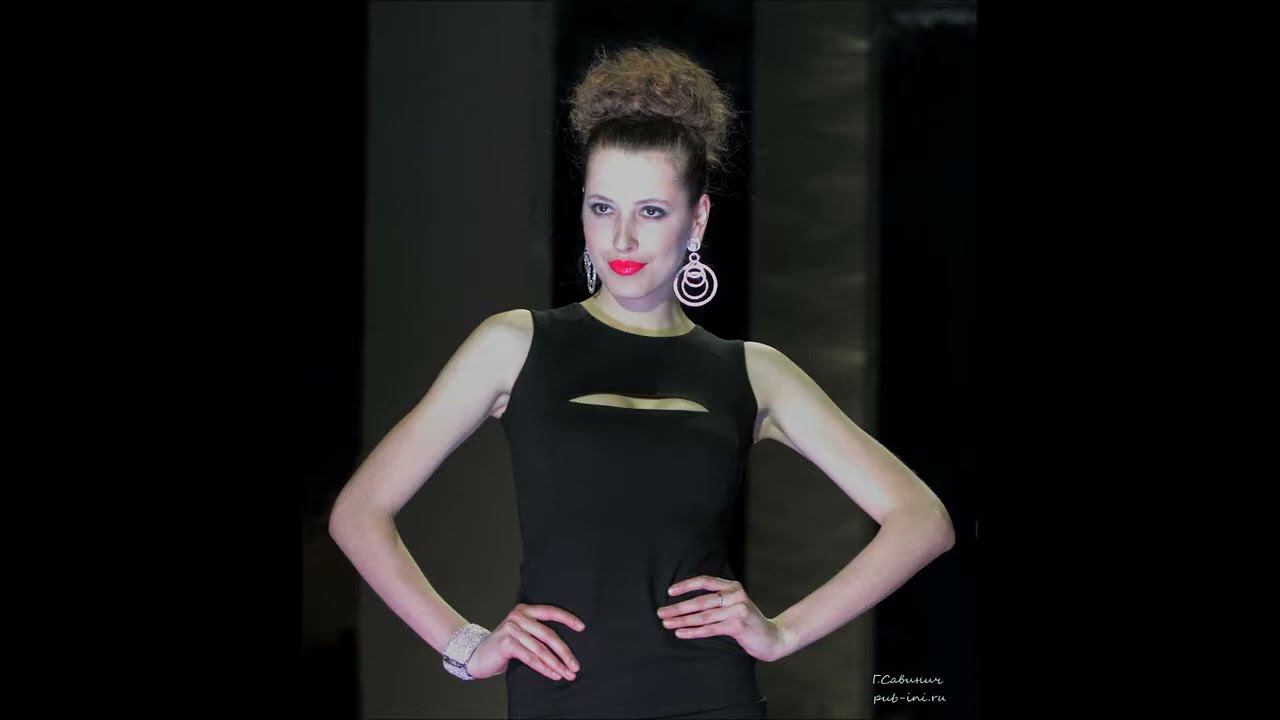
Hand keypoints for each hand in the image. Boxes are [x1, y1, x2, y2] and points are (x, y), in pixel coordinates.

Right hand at [463, 604, 585, 680]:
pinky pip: (530, 657)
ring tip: (567, 673)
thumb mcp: (520, 633)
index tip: (582, 628)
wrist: (478, 655)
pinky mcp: (507, 643)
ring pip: (541, 649)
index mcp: (524, 610)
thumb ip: (536, 632)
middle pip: (548, 635)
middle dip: (564, 652)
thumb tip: (564, 646)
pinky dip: (544, 668)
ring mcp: (511, 629)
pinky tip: (553, 674)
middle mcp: (518, 616)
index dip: (567, 619)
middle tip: (575, 665)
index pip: (550, 611)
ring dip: (556, 664)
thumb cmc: (504, 646)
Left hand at [656, 575, 790, 662]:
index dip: (686, 585)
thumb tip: (687, 602)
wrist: (773, 638)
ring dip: (682, 620)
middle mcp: (735, 595)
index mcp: (733, 586)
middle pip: (700, 600)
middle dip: (678, 607)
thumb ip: (718, 600)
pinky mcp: (738, 625)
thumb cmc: (748, 623)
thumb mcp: (735, 605)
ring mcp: (738, 609)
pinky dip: (693, 631)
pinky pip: (710, 629)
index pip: (705, 581)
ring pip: (703, 615)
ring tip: (667, 623)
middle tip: (661, 612)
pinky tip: (681, 633)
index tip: (669, 591)